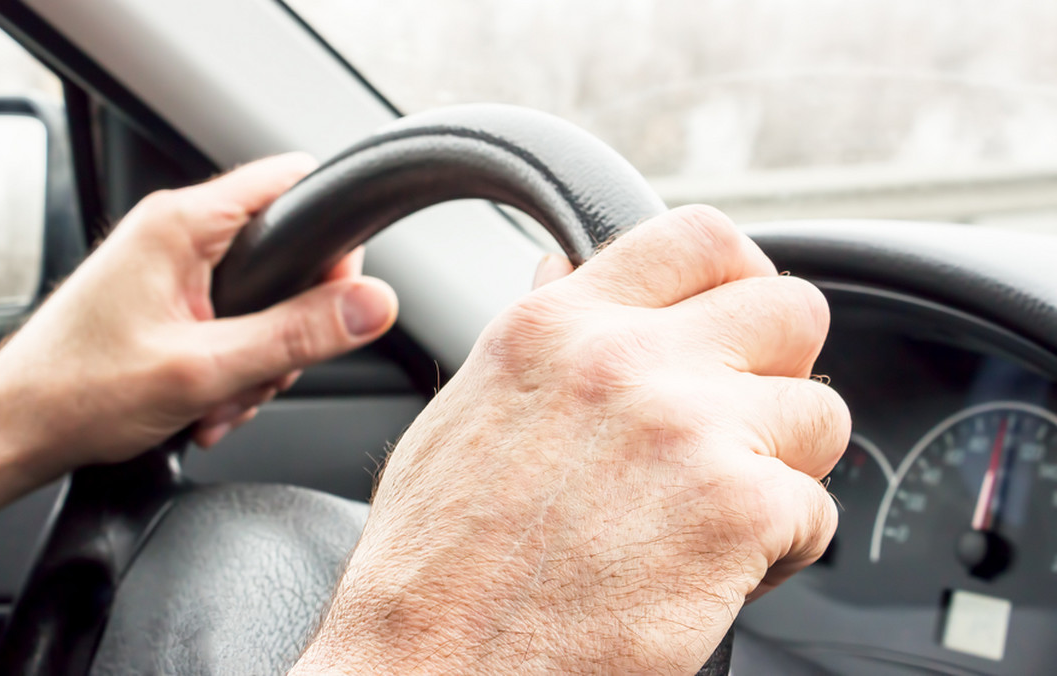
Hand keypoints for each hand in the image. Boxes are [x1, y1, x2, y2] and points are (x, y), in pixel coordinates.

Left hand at [0, 153, 398, 535]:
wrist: (17, 431)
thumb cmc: (77, 392)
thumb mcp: (205, 369)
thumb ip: (297, 335)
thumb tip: (372, 305)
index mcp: (181, 224)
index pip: (291, 182)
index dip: (330, 236)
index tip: (340, 294)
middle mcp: (175, 235)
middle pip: (284, 257)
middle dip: (290, 327)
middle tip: (263, 373)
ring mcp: (170, 270)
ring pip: (262, 302)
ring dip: (257, 361)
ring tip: (219, 400)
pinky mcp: (166, 303)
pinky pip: (230, 326)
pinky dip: (231, 369)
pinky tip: (207, 404)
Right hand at [293, 206, 848, 673]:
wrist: (434, 667)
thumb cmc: (435, 563)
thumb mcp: (468, 410)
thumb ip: (540, 333)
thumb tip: (569, 270)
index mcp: (557, 326)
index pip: (699, 239)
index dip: (737, 280)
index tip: (735, 323)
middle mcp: (625, 360)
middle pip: (790, 307)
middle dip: (778, 368)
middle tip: (741, 421)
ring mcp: (687, 428)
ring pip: (819, 411)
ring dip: (783, 465)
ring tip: (718, 511)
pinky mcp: (736, 509)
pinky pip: (816, 510)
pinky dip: (781, 548)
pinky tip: (716, 570)